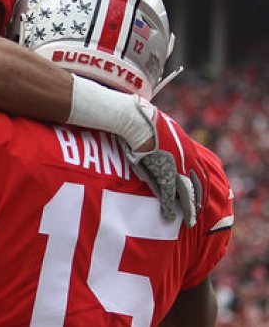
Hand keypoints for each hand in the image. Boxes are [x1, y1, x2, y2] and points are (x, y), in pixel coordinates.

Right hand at [126, 107, 202, 226]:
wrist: (140, 122)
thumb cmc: (147, 122)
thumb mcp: (165, 130)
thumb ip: (169, 139)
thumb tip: (167, 143)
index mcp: (189, 150)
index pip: (201, 173)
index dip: (201, 186)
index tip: (201, 195)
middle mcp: (188, 161)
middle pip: (198, 186)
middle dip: (199, 200)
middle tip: (199, 211)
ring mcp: (176, 169)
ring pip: (187, 194)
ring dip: (189, 208)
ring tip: (190, 220)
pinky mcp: (163, 174)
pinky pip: (169, 196)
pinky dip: (169, 207)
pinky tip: (170, 217)